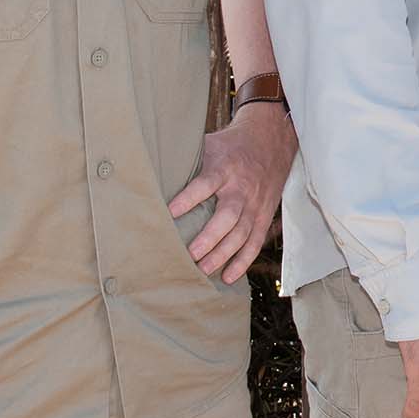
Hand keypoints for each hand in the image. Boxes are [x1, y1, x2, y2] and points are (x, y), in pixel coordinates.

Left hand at [171, 100, 298, 282]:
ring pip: (242, 233)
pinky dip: (243, 261)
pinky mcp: (264, 215)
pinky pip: (255, 241)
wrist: (271, 141)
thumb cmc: (230, 146)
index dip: (188, 198)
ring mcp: (255, 204)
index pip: (205, 183)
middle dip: (210, 237)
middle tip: (190, 255)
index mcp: (224, 167)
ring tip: (204, 270)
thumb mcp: (209, 143)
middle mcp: (241, 187)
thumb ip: (187, 159)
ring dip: (224, 254)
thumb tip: (147, 170)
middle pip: (229, 215)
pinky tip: (228, 276)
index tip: (169, 213)